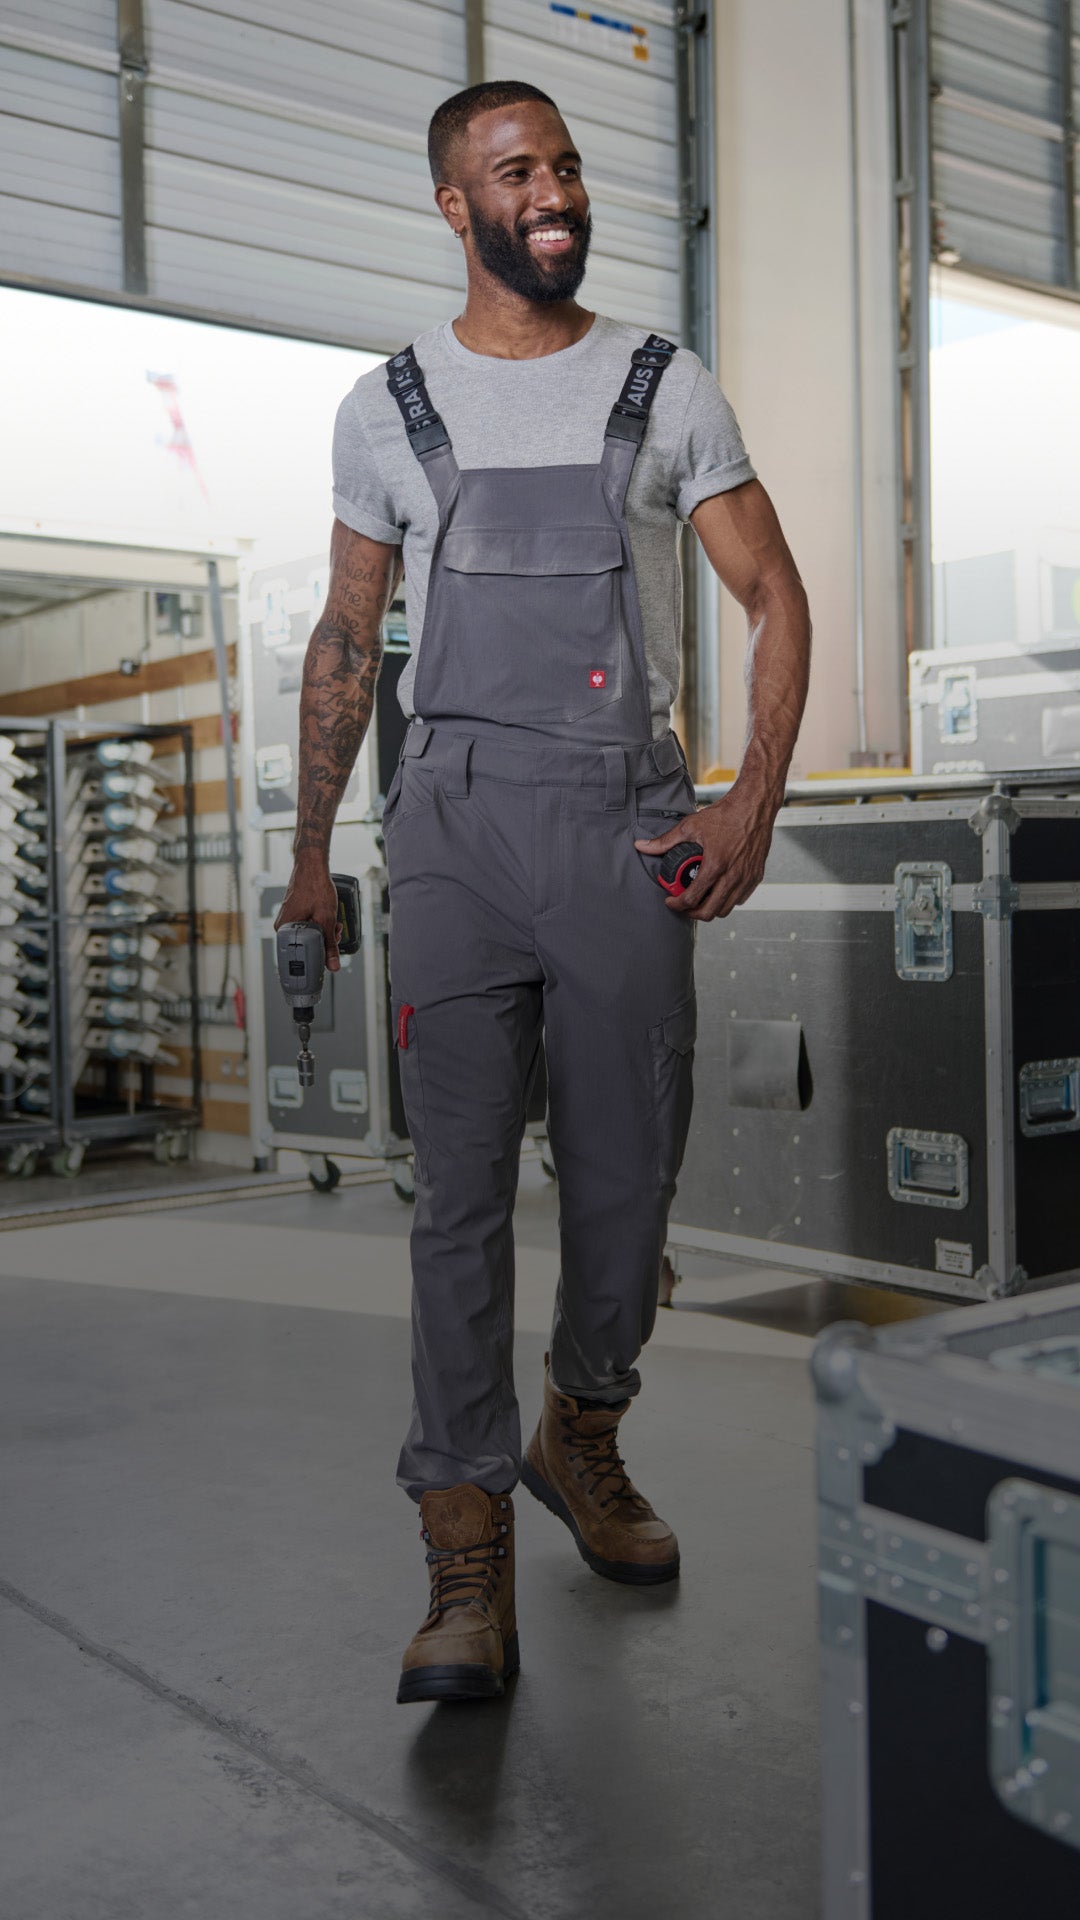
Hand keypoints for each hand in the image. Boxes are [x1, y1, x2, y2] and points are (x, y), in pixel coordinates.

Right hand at [274, 856, 340, 969]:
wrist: (312, 866)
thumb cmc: (315, 887)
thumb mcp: (326, 919)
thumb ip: (329, 944)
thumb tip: (332, 966)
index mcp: (285, 930)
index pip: (301, 955)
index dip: (320, 956)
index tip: (332, 952)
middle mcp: (283, 926)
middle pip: (307, 946)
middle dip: (325, 941)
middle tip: (336, 932)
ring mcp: (289, 919)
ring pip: (310, 935)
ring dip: (325, 932)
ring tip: (335, 923)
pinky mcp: (295, 914)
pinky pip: (308, 926)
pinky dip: (320, 924)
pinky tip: (328, 917)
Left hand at [633, 775, 783, 921]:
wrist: (754, 806)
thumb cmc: (726, 814)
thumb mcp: (691, 826)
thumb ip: (665, 841)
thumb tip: (642, 845)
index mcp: (715, 865)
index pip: (692, 898)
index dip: (677, 904)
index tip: (670, 901)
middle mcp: (733, 876)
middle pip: (709, 912)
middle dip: (692, 913)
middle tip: (683, 905)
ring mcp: (746, 878)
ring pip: (726, 909)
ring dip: (710, 909)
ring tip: (700, 899)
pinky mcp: (756, 876)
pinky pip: (740, 900)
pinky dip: (727, 900)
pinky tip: (718, 890)